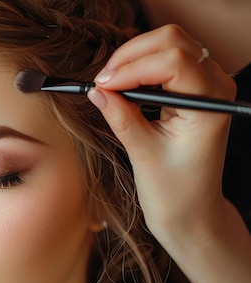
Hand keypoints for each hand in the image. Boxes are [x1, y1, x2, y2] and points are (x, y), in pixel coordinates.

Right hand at [87, 24, 237, 244]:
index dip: (132, 68)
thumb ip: (121, 117)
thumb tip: (96, 91)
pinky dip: (140, 66)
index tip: (101, 86)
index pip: (173, 62)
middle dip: (132, 55)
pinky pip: (166, 60)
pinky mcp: (194, 88)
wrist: (191, 211)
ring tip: (109, 85)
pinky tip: (122, 87)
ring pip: (168, 44)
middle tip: (102, 82)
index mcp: (211, 105)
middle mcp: (216, 87)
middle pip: (172, 40)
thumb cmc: (174, 191)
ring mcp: (207, 85)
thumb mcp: (143, 154)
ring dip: (134, 58)